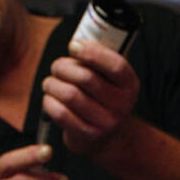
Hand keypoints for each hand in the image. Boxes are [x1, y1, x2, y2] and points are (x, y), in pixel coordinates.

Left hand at [41, 40, 139, 155]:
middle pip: (86, 78)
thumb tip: (76, 43)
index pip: (115, 65)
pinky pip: (61, 113)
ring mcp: (106, 122)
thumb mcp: (111, 79)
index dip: (92, 52)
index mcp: (130, 85)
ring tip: (50, 82)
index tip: (73, 46)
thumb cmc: (104, 98)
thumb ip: (99, 60)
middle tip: (57, 67)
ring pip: (70, 95)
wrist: (109, 136)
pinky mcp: (88, 134)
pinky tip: (50, 98)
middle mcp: (122, 104)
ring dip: (52, 84)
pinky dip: (49, 101)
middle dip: (64, 67)